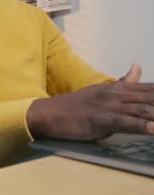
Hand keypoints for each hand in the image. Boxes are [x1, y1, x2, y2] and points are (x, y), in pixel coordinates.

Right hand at [27, 63, 153, 140]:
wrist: (52, 113)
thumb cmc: (78, 105)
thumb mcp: (103, 90)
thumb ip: (124, 81)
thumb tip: (139, 65)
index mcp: (118, 88)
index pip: (151, 90)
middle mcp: (116, 94)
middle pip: (151, 98)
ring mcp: (109, 106)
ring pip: (141, 109)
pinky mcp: (100, 120)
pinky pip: (125, 123)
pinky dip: (141, 126)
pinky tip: (153, 129)